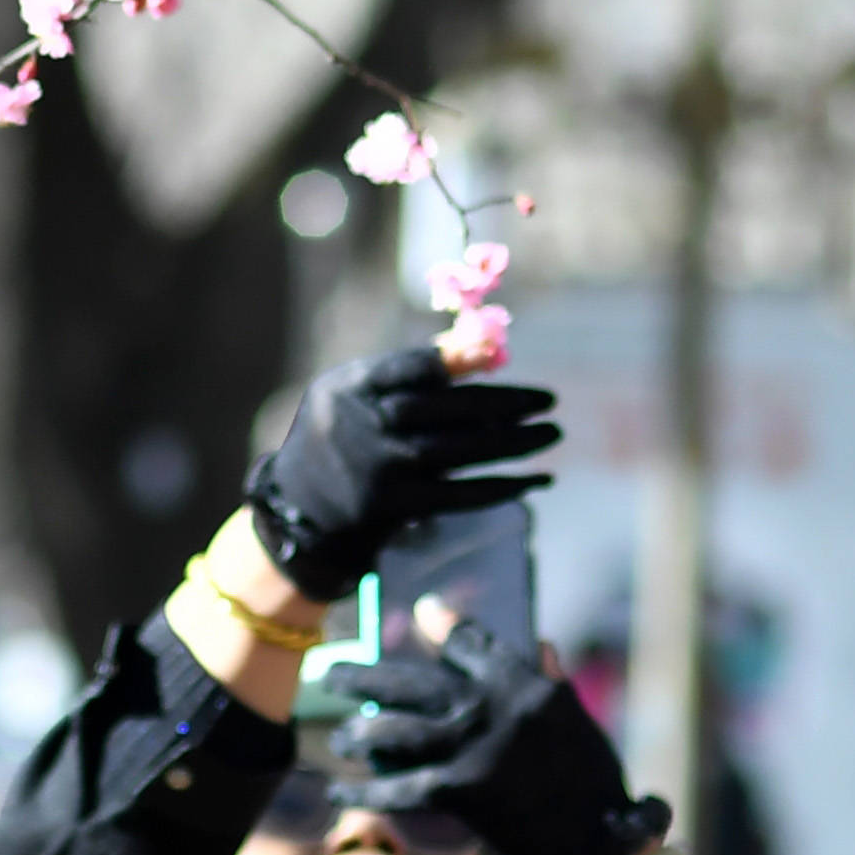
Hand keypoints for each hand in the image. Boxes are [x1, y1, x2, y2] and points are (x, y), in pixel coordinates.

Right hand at [240, 344, 556, 601]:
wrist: (302, 505)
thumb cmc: (340, 432)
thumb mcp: (354, 391)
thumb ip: (406, 371)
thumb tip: (480, 349)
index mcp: (351, 387)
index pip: (414, 367)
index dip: (459, 362)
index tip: (497, 358)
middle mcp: (367, 425)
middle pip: (449, 409)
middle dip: (505, 402)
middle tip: (549, 399)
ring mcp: (384, 469)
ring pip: (464, 451)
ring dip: (516, 442)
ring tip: (553, 431)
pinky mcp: (400, 506)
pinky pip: (463, 494)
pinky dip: (505, 486)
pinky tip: (538, 478)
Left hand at [333, 628, 669, 854]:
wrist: (602, 845)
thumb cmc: (594, 784)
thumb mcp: (577, 720)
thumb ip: (551, 681)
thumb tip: (540, 644)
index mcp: (521, 684)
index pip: (472, 643)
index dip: (445, 624)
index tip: (423, 610)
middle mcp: (488, 707)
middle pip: (411, 684)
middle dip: (365, 676)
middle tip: (332, 675)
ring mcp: (469, 747)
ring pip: (396, 730)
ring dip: (360, 734)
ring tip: (338, 736)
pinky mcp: (458, 790)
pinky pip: (399, 788)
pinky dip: (364, 791)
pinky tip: (339, 790)